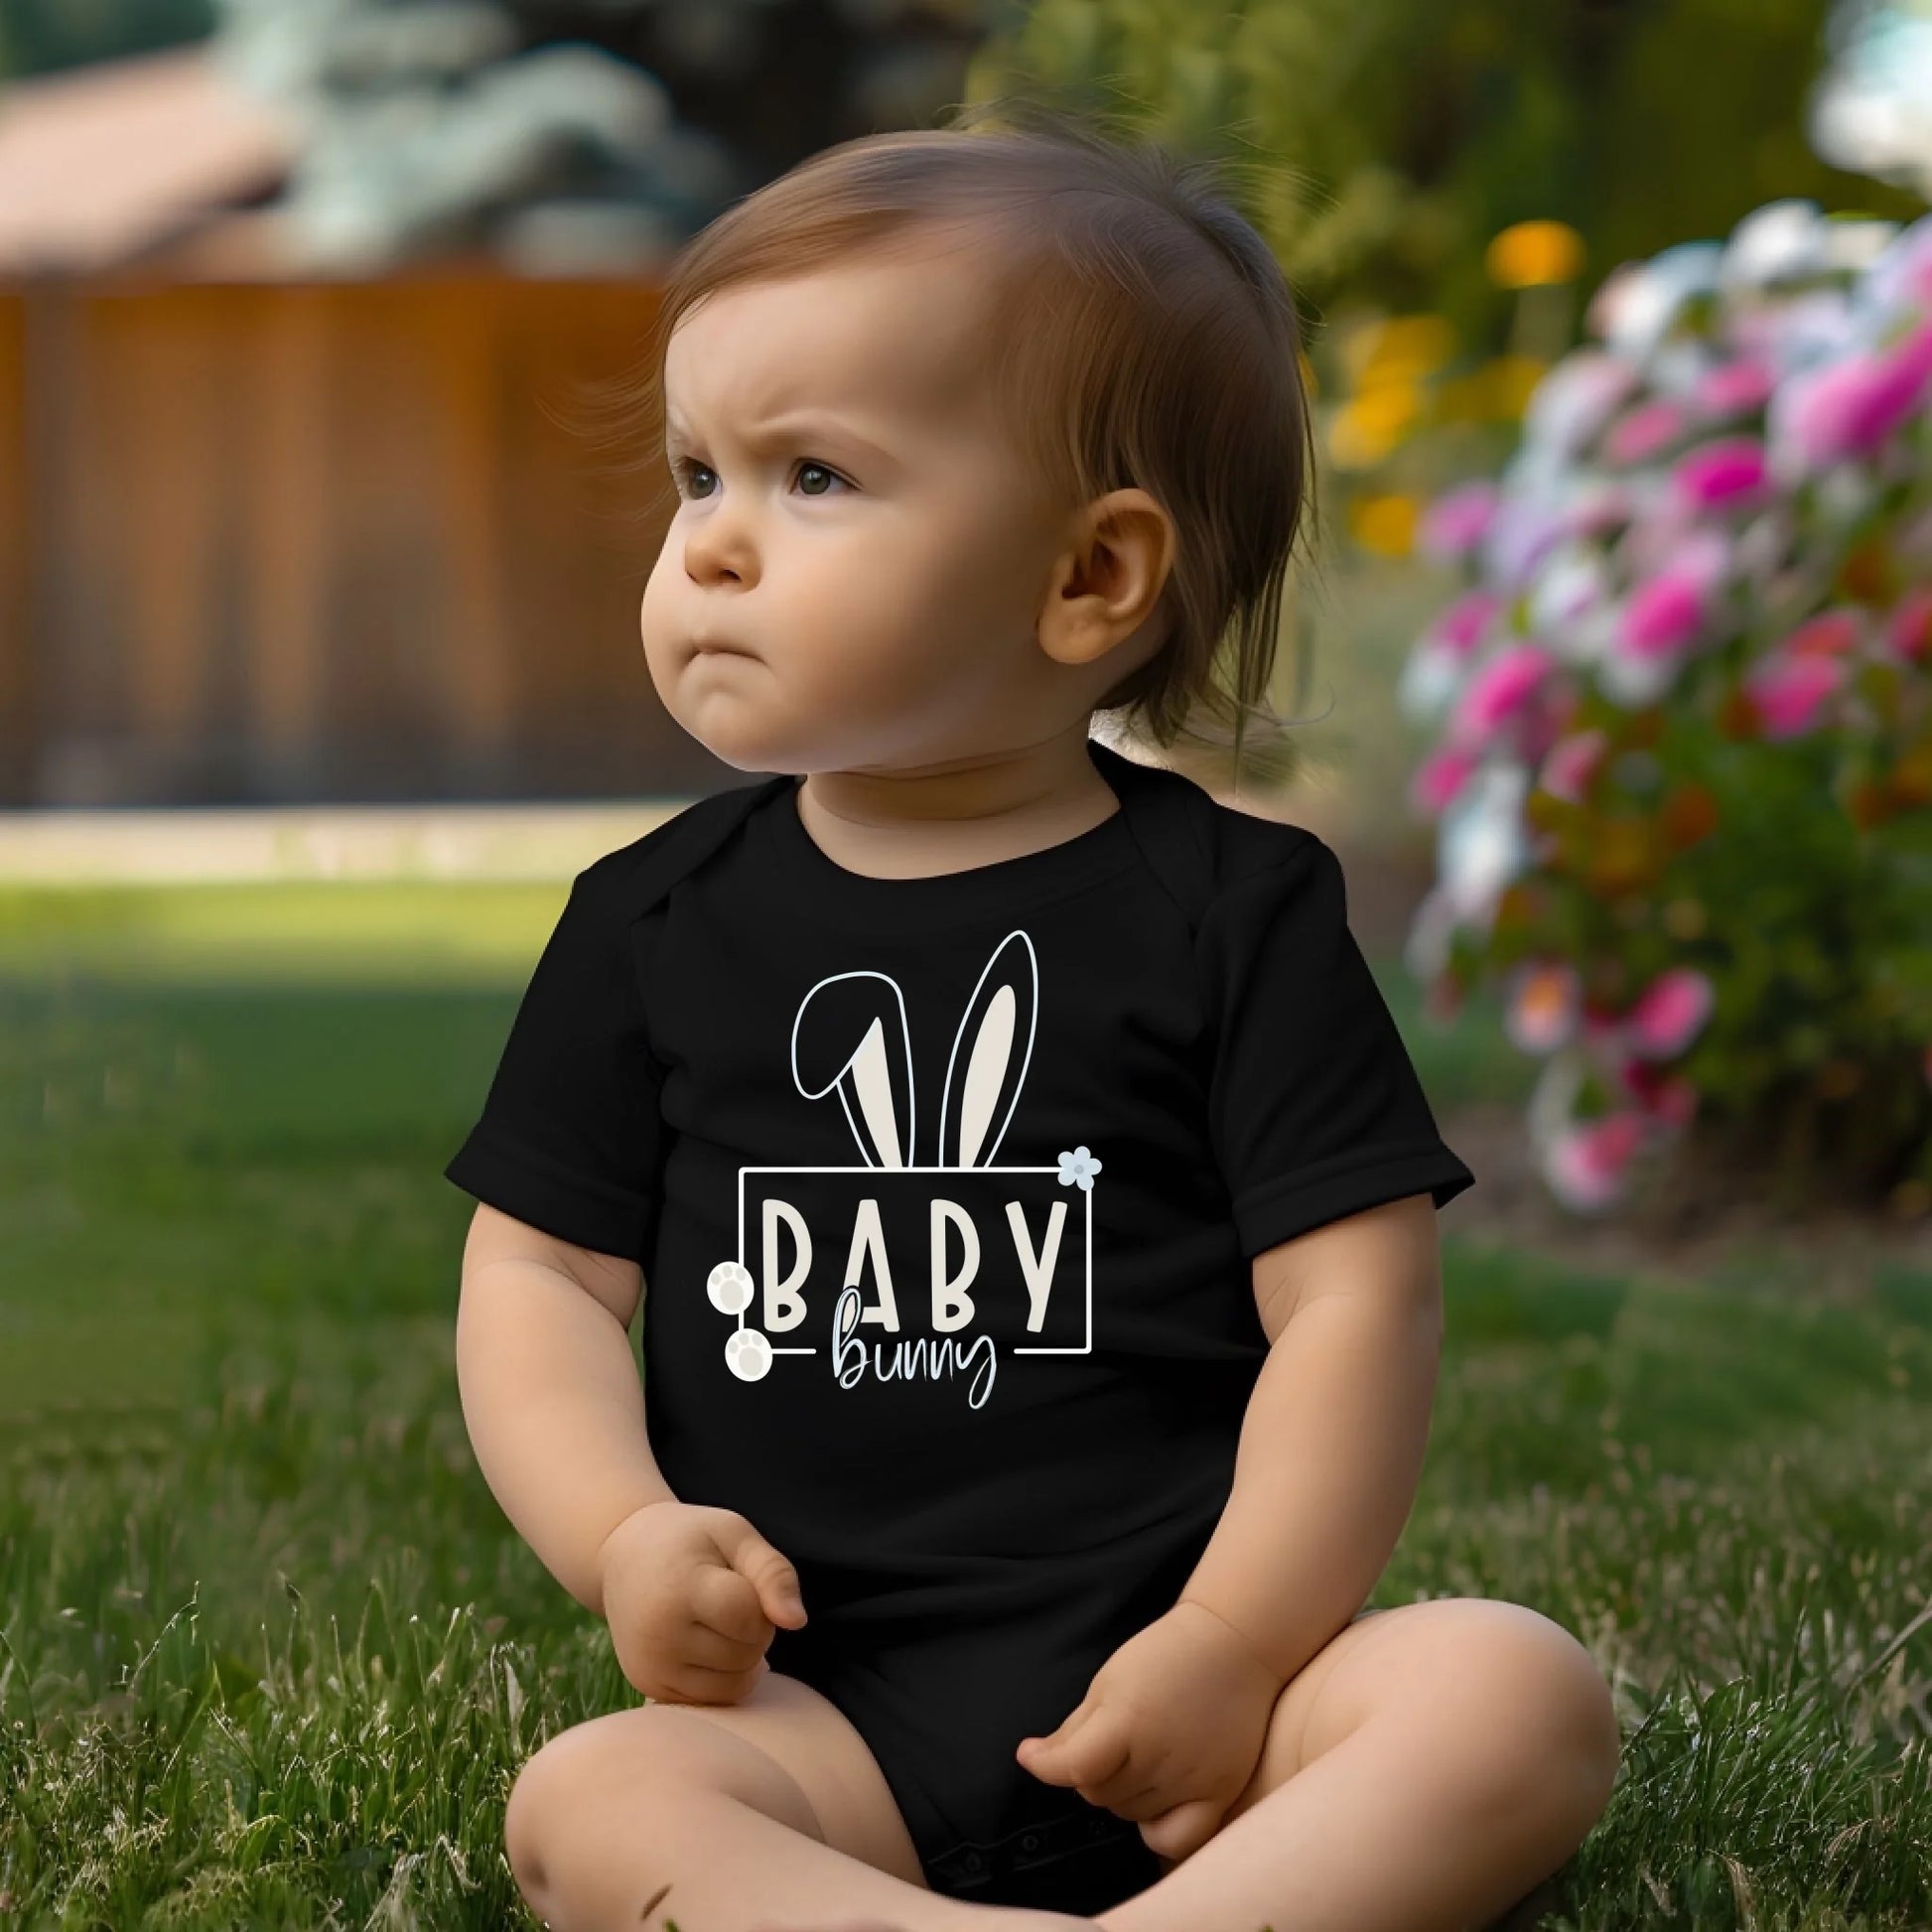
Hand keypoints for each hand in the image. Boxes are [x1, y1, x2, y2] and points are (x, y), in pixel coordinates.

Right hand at [595, 1499, 807, 1704]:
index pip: (750, 1618)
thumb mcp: (734, 1535)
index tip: (739, 1578)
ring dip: (743, 1656)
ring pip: (734, 1684)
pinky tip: (707, 1644)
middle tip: (726, 1597)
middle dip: (753, 1628)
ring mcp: (651, 1667)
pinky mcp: (649, 1688)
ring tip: (717, 1620)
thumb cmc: (690, 1540)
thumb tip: (797, 1622)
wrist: (624, 1556)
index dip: (760, 1600)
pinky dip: (724, 1676)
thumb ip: (773, 1572)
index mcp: (680, 1589)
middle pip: (745, 1653)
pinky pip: (713, 1699)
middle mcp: (659, 1636)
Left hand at [1014, 1598, 1284, 1863]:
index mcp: (1129, 1720)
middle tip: (1104, 1741)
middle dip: (1090, 1772)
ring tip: (1136, 1757)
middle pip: (1100, 1794)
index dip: (1045, 1766)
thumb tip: (1035, 1759)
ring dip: (1121, 1793)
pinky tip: (1154, 1803)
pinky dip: (1157, 1829)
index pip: (1075, 1768)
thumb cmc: (1164, 1655)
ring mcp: (1193, 1779)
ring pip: (1131, 1814)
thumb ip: (1074, 1728)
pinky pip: (1177, 1839)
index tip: (1030, 1754)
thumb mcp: (1109, 1680)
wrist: (1234, 1644)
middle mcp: (1161, 1756)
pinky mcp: (1220, 1792)